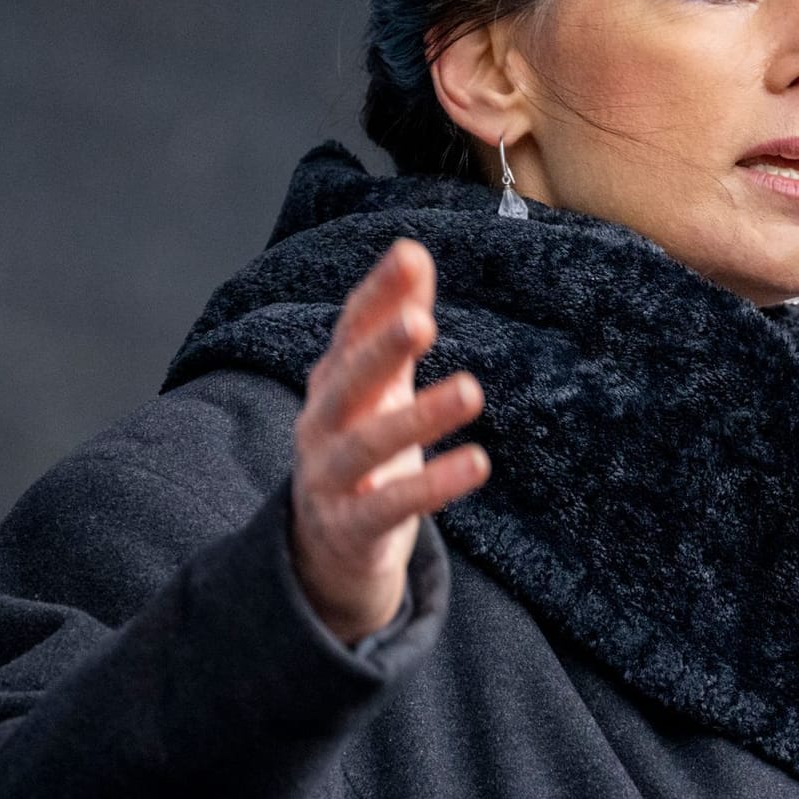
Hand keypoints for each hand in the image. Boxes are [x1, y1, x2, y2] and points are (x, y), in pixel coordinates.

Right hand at [290, 239, 487, 643]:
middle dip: (380, 350)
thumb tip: (413, 250)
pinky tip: (477, 462)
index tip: (410, 256)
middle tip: (422, 321)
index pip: (349, 329)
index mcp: (332, 381)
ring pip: (368, 444)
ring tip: (472, 391)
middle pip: (347, 382)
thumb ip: (395, 321)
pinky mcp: (351, 526)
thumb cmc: (361, 446)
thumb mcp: (379, 385)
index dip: (378, 295)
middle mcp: (321, 423)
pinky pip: (391, 505)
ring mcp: (329, 477)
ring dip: (419, 417)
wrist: (325, 548)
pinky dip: (433, 486)